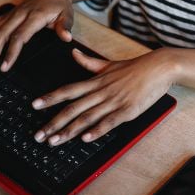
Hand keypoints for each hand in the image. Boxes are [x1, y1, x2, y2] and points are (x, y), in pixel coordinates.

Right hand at [0, 0, 75, 73]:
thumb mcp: (67, 15)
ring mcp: (11, 14)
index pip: (19, 36)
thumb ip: (65, 27)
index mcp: (34, 16)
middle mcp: (19, 14)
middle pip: (2, 35)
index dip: (11, 52)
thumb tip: (67, 38)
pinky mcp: (7, 15)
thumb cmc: (60, 5)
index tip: (4, 67)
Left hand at [31, 48, 176, 145]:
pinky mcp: (128, 110)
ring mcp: (114, 101)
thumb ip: (89, 62)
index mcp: (96, 81)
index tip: (34, 105)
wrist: (159, 67)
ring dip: (69, 131)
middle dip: (53, 123)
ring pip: (87, 118)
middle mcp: (101, 92)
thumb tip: (74, 53)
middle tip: (38, 135)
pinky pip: (109, 122)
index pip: (68, 90)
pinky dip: (96, 130)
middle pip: (72, 108)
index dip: (50, 98)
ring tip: (54, 141)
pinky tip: (85, 139)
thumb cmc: (136, 67)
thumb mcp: (110, 64)